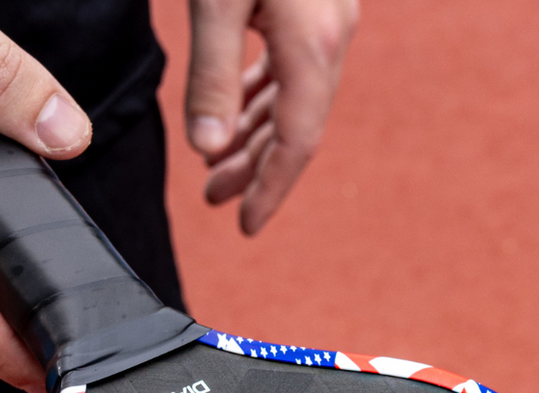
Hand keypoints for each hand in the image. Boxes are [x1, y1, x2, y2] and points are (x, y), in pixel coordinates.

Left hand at [185, 0, 357, 236]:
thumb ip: (211, 75)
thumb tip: (206, 146)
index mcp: (314, 44)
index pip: (297, 141)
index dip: (271, 189)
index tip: (246, 225)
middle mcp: (332, 38)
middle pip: (297, 125)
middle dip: (255, 166)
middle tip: (213, 195)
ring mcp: (330, 20)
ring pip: (295, 99)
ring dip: (255, 132)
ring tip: (215, 158)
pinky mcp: (316, 4)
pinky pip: (293, 67)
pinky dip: (263, 95)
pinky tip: (234, 110)